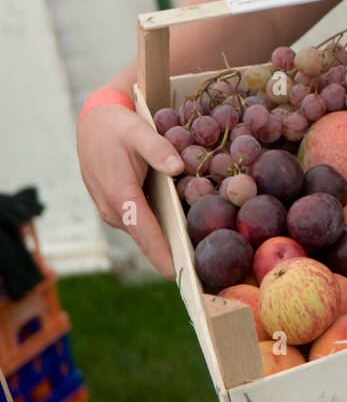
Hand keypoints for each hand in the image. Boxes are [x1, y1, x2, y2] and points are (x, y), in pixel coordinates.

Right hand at [76, 106, 182, 278]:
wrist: (91, 125)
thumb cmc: (116, 128)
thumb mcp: (138, 131)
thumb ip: (158, 149)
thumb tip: (178, 168)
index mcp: (120, 195)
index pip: (145, 233)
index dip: (162, 255)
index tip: (180, 275)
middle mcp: (114, 210)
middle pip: (146, 239)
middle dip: (171, 255)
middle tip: (199, 270)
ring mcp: (112, 212)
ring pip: (143, 232)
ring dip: (165, 241)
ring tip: (196, 252)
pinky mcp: (116, 209)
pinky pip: (139, 223)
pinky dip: (157, 227)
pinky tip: (180, 226)